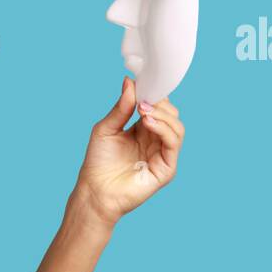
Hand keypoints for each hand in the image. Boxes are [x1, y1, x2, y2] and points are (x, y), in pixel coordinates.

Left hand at [72, 76, 183, 228]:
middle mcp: (156, 140)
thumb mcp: (106, 128)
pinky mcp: (166, 168)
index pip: (159, 107)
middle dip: (159, 103)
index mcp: (144, 130)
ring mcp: (163, 155)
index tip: (144, 82)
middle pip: (172, 114)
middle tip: (142, 100)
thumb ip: (121, 107)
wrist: (95, 190)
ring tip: (143, 111)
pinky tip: (148, 122)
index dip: (154, 94)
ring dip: (162, 114)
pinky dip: (164, 129)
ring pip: (177, 127)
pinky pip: (173, 144)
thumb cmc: (98, 162)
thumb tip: (129, 81)